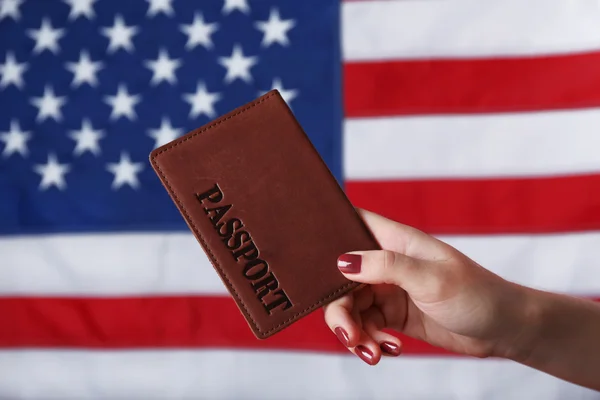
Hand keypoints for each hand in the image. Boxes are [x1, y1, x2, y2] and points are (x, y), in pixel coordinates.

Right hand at [324, 208, 533, 364]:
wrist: (504, 329)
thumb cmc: (476, 293)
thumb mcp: (430, 278)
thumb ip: (386, 267)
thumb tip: (342, 261)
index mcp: (395, 241)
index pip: (352, 224)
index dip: (328, 233)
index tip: (309, 256)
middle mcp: (386, 263)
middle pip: (341, 279)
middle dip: (340, 309)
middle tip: (351, 335)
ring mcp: (389, 290)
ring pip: (351, 307)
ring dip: (355, 333)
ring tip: (373, 353)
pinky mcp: (394, 315)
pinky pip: (367, 326)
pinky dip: (370, 341)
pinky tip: (390, 351)